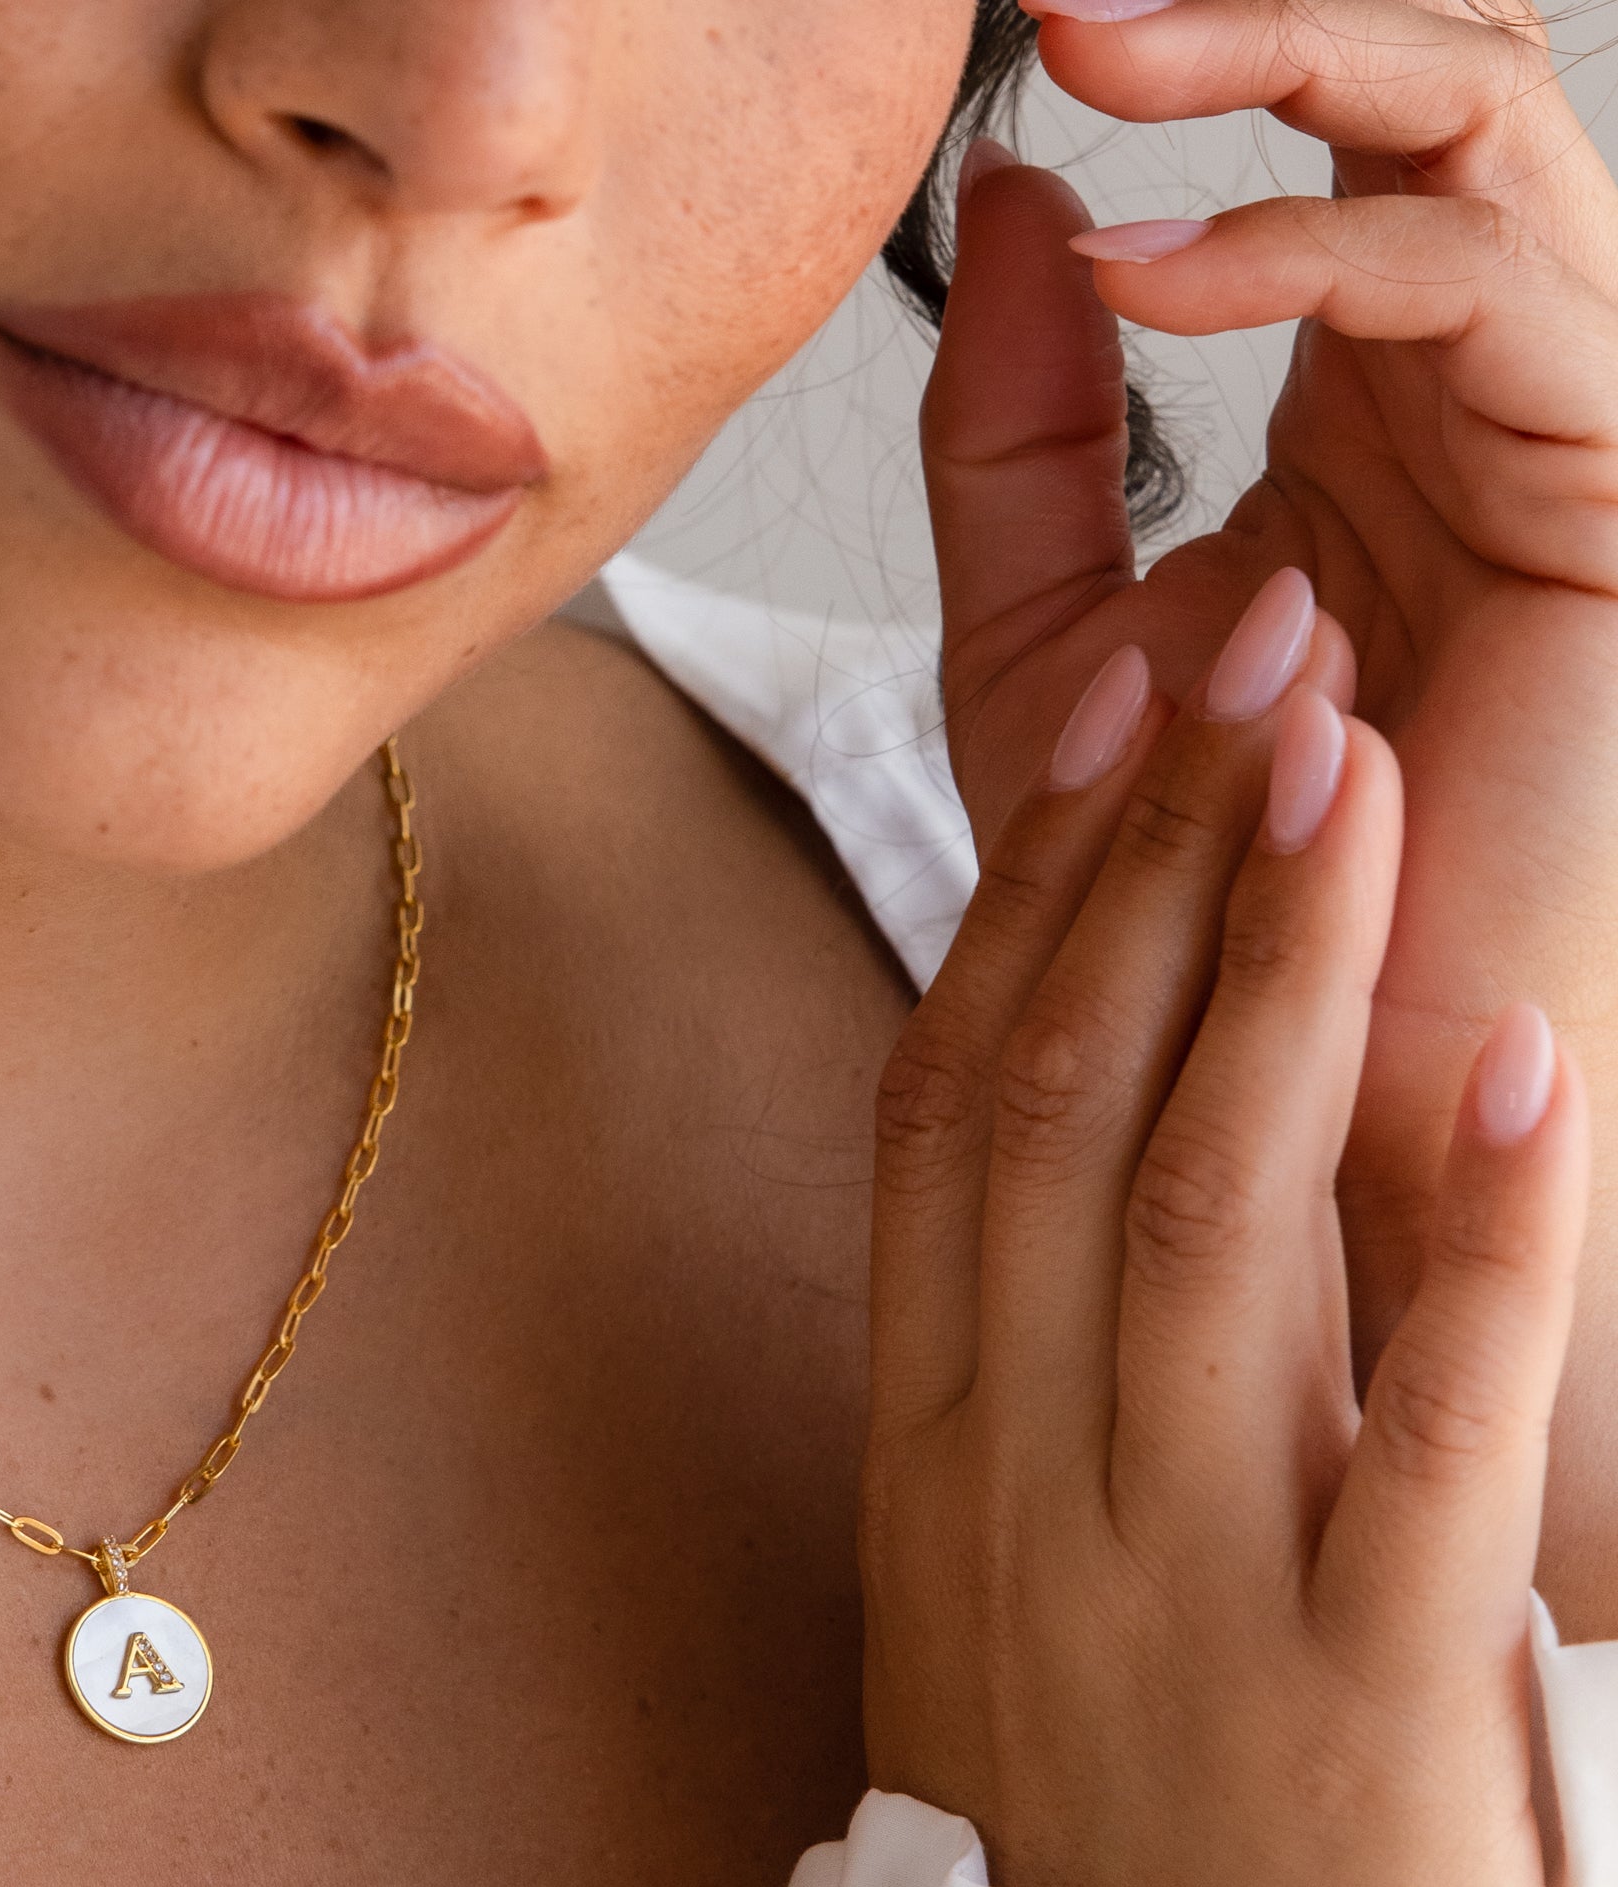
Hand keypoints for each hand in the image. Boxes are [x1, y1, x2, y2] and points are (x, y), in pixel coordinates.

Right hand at [864, 611, 1587, 1886]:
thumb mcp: (1001, 1634)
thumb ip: (1030, 1426)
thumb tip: (1081, 1226)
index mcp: (938, 1471)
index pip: (947, 1129)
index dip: (1027, 912)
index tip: (1104, 734)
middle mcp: (1024, 1492)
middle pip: (1055, 1121)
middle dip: (1152, 872)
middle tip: (1237, 643)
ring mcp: (1172, 1586)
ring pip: (1200, 1221)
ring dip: (1275, 977)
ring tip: (1342, 763)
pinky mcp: (1350, 1699)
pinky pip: (1413, 1432)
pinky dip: (1463, 1241)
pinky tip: (1504, 1068)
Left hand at [925, 0, 1617, 1589]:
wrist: (1293, 1101)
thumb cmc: (1180, 907)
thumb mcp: (1047, 647)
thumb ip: (1023, 439)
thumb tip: (1019, 204)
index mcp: (1357, 405)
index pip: (1310, 144)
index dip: (1195, 57)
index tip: (1006, 35)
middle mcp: (1473, 389)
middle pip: (1421, 87)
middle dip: (1253, 7)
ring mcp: (1558, 425)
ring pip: (1485, 131)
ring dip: (1294, 60)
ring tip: (1094, 45)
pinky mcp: (1612, 492)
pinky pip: (1495, 291)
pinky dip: (1320, 254)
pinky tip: (1151, 273)